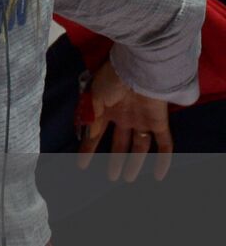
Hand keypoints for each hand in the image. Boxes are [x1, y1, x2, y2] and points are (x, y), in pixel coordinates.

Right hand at [76, 61, 172, 180]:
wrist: (137, 66)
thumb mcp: (93, 98)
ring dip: (133, 163)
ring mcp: (141, 120)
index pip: (96, 134)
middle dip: (114, 160)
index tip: (81, 165)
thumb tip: (86, 136)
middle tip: (111, 177)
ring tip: (126, 179)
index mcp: (106, 110)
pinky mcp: (159, 122)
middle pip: (119, 143)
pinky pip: (164, 144)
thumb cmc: (111, 80)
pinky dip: (163, 160)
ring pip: (140, 147)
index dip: (88, 149)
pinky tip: (159, 176)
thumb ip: (89, 118)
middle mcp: (124, 117)